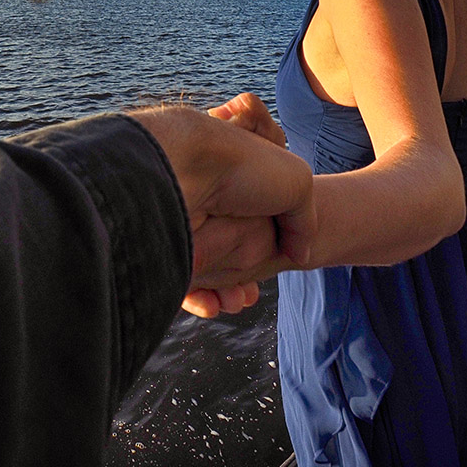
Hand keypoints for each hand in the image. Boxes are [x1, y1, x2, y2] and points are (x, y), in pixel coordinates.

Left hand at [130, 94, 314, 319]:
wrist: (186, 165)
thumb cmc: (243, 164)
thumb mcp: (297, 181)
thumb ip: (304, 220)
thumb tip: (300, 254)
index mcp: (235, 181)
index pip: (253, 227)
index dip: (269, 251)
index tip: (275, 267)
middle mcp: (207, 199)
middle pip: (227, 253)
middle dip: (241, 278)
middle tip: (248, 292)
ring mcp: (184, 219)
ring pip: (205, 270)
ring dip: (221, 291)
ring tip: (233, 300)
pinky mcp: (162, 242)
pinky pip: (180, 278)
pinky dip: (197, 296)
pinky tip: (213, 302)